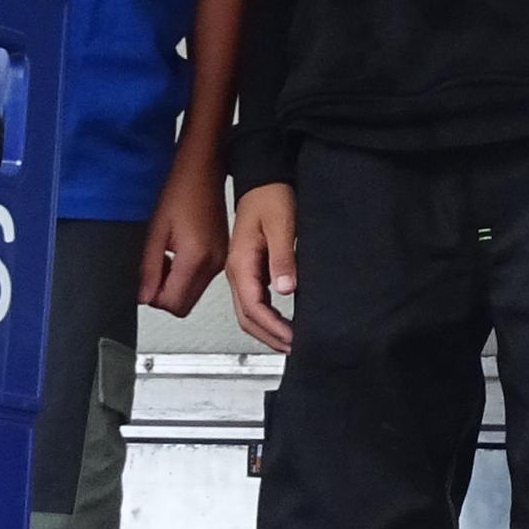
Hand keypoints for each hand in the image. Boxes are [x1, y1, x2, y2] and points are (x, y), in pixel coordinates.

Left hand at [140, 160, 227, 320]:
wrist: (203, 170)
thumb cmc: (181, 191)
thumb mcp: (155, 230)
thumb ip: (149, 268)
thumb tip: (144, 297)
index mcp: (196, 257)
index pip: (173, 303)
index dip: (153, 298)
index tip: (145, 281)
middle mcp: (213, 264)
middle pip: (184, 306)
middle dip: (163, 295)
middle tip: (153, 269)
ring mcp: (220, 262)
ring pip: (191, 296)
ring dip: (174, 286)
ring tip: (165, 256)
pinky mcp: (221, 257)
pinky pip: (199, 281)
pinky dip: (184, 276)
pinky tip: (177, 253)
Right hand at [226, 182, 297, 352]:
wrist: (262, 179)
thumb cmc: (270, 196)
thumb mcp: (281, 224)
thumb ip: (282, 257)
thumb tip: (286, 289)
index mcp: (240, 263)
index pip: (254, 307)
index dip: (273, 327)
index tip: (292, 339)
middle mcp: (236, 271)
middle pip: (246, 317)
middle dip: (268, 337)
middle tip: (292, 349)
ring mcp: (240, 271)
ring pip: (248, 312)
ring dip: (266, 330)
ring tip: (288, 342)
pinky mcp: (248, 268)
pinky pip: (253, 301)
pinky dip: (266, 317)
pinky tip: (281, 322)